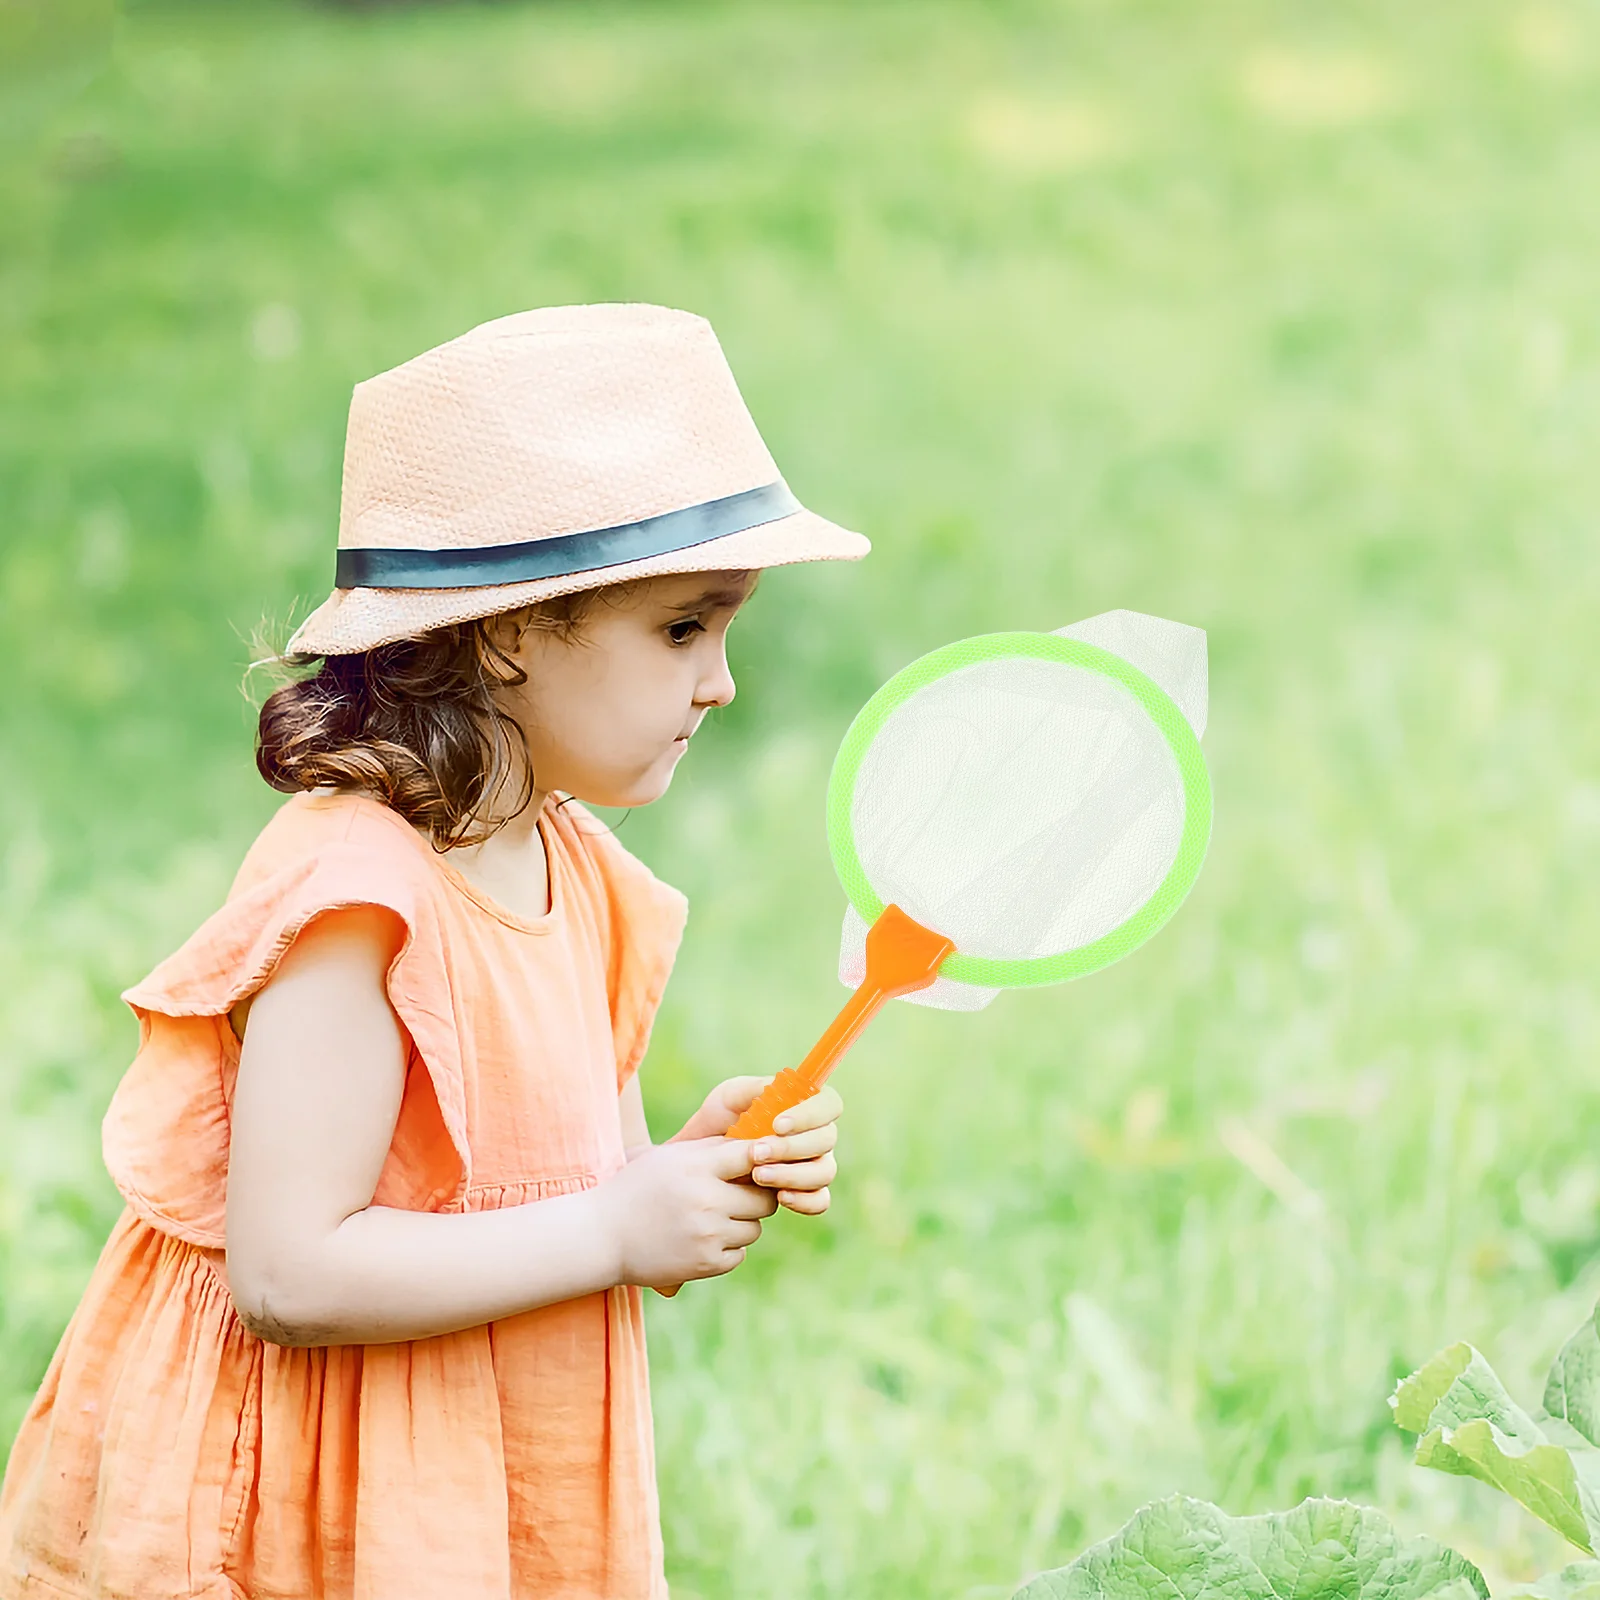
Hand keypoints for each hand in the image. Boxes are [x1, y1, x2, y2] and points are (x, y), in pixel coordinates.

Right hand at [596, 1136, 776, 1291]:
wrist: (603, 1236)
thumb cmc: (637, 1188)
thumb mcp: (669, 1156)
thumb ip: (712, 1148)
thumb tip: (759, 1146)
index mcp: (696, 1167)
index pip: (752, 1156)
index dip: (763, 1159)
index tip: (760, 1164)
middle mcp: (705, 1200)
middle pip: (764, 1198)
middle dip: (757, 1196)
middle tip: (741, 1195)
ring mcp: (707, 1235)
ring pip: (755, 1228)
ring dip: (742, 1223)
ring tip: (713, 1218)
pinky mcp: (706, 1264)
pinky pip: (740, 1254)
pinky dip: (727, 1248)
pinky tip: (702, 1240)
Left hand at [673, 1078, 840, 1218]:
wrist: (701, 1163)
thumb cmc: (718, 1122)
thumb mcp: (729, 1098)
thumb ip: (754, 1089)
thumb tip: (778, 1087)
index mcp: (804, 1106)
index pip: (829, 1104)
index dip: (811, 1114)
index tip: (778, 1124)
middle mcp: (816, 1135)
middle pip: (827, 1139)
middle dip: (791, 1147)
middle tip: (756, 1152)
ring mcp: (815, 1166)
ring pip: (824, 1171)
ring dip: (793, 1174)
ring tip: (758, 1175)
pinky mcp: (806, 1194)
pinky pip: (820, 1201)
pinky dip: (804, 1200)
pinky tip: (780, 1196)